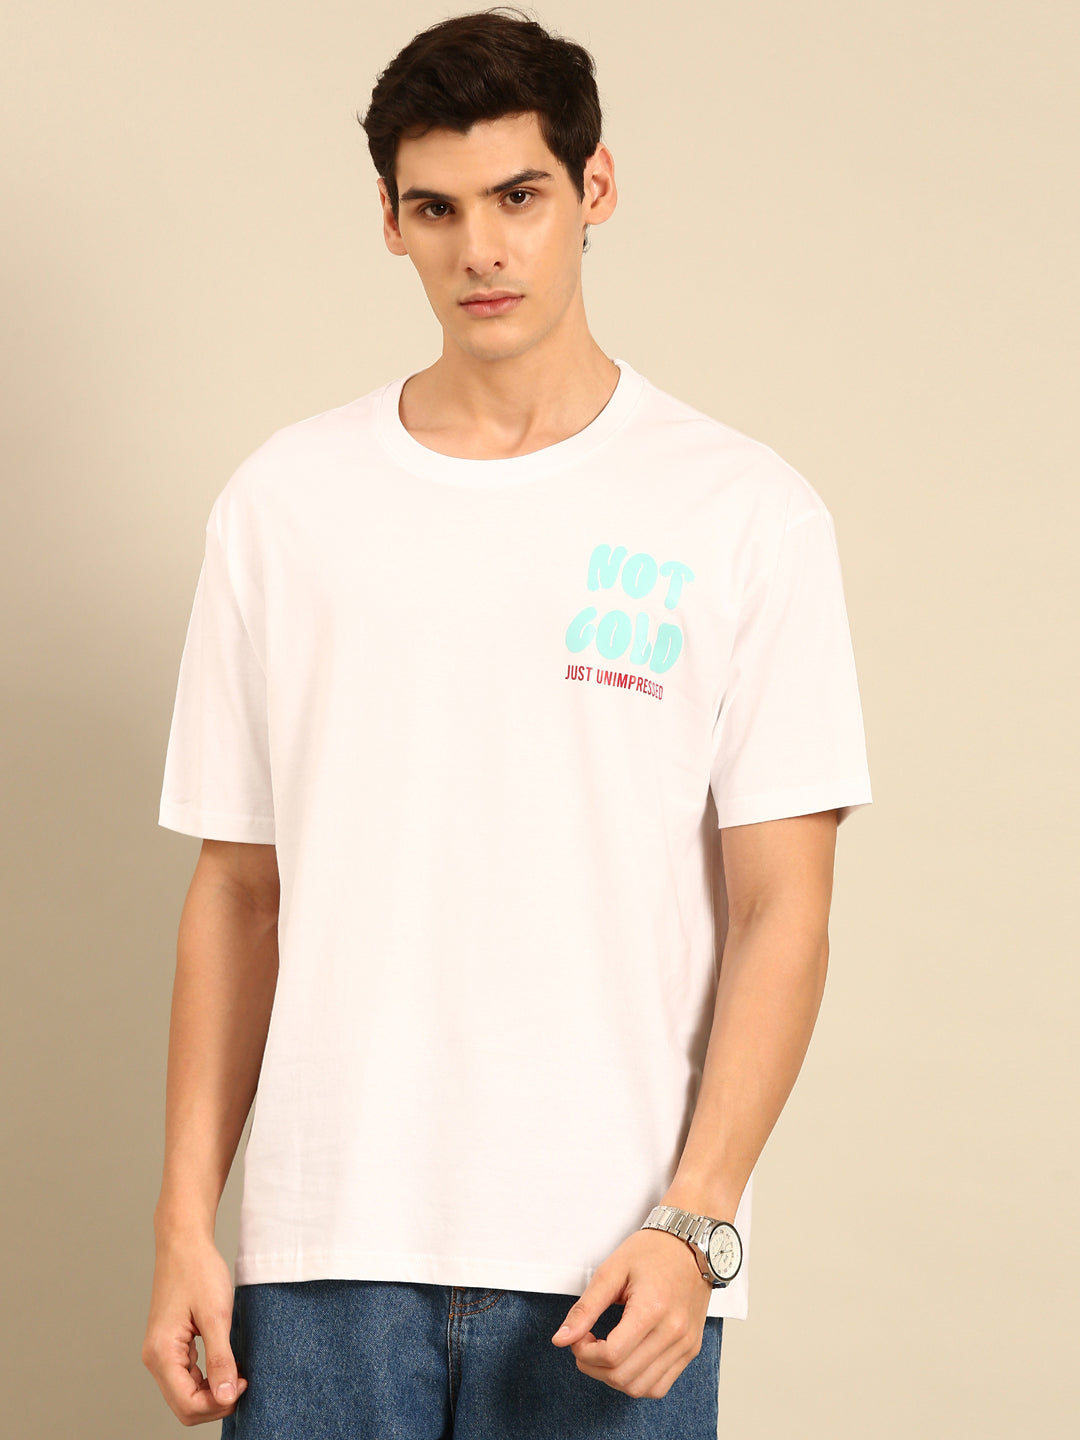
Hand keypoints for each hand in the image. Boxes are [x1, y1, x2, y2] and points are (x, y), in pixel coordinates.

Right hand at [141, 1230, 248, 1424]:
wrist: (184, 1243)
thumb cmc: (199, 1272)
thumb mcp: (217, 1316)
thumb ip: (221, 1359)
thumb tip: (226, 1397)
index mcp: (162, 1354)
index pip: (187, 1405)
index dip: (218, 1403)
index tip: (242, 1382)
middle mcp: (155, 1359)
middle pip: (184, 1406)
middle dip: (215, 1402)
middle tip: (241, 1380)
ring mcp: (159, 1353)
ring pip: (184, 1395)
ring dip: (211, 1392)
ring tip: (236, 1371)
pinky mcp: (168, 1346)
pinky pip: (185, 1377)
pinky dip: (206, 1379)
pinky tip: (225, 1363)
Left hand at [550, 1227, 712, 1397]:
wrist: (690, 1245)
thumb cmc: (651, 1252)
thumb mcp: (611, 1271)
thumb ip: (585, 1308)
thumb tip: (561, 1339)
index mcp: (652, 1308)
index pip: (612, 1355)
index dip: (585, 1353)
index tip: (578, 1337)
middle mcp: (674, 1332)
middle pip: (623, 1376)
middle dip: (593, 1367)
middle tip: (585, 1345)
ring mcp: (685, 1344)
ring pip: (641, 1388)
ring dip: (613, 1379)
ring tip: (604, 1353)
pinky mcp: (690, 1350)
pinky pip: (659, 1386)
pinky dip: (636, 1382)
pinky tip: (625, 1360)